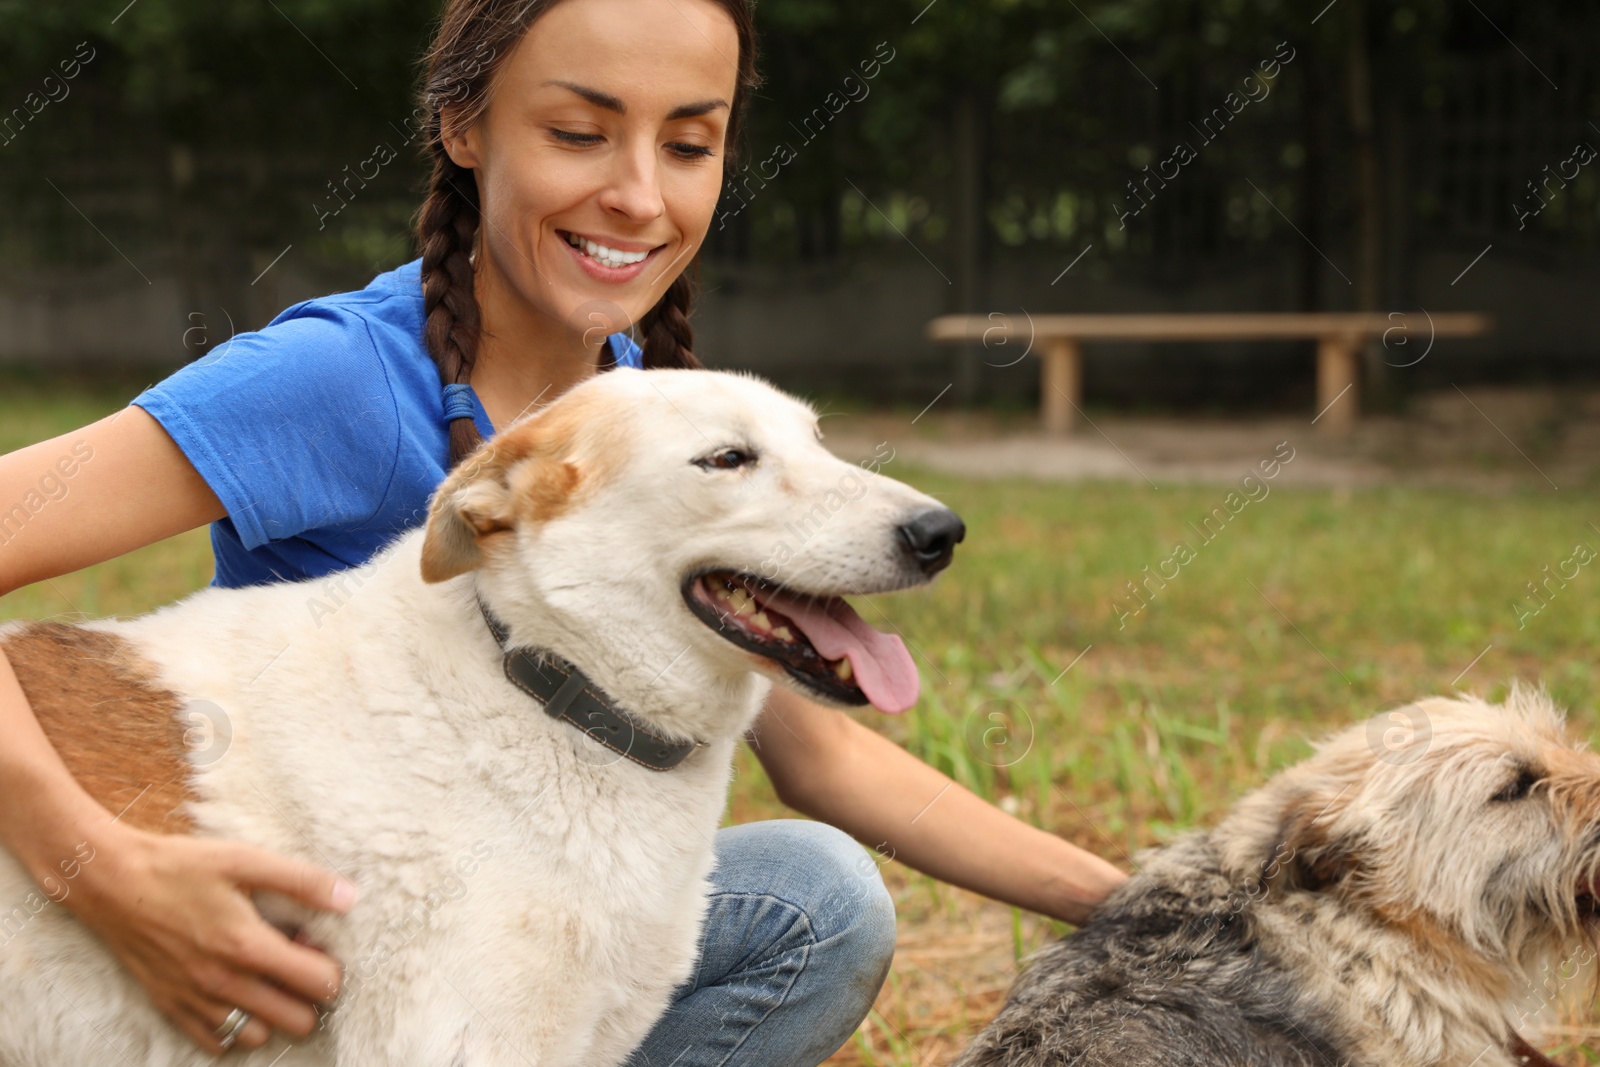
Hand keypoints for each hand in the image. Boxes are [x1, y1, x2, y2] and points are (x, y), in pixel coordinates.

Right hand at [61, 822, 356, 1053]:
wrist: (111, 881)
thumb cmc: (180, 866)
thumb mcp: (245, 860)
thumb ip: (301, 881)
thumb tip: (349, 897)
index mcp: (247, 947)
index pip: (320, 984)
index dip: (330, 965)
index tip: (315, 944)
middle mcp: (224, 983)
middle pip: (298, 1021)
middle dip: (308, 995)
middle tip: (294, 962)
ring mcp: (196, 1000)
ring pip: (259, 1037)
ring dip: (272, 1012)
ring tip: (264, 976)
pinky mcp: (171, 1007)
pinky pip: (216, 1042)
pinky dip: (234, 1026)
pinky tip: (235, 992)